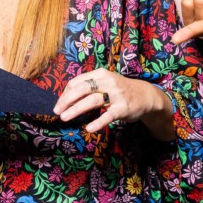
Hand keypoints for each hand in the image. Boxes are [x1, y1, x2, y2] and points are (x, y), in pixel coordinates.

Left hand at [54, 68, 174, 138]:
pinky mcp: (123, 108)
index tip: (59, 104)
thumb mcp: (105, 82)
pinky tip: (89, 128)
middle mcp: (107, 82)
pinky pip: (108, 115)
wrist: (145, 96)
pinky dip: (98, 122)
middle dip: (67, 100)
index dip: (66, 93)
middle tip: (57, 111)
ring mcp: (116, 95)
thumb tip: (67, 97)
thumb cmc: (120, 90)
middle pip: (82, 89)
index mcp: (100, 74)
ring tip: (65, 117)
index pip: (77, 81)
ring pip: (92, 100)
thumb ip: (89, 87)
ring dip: (76, 109)